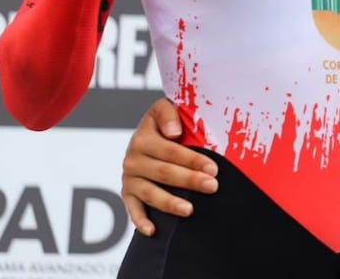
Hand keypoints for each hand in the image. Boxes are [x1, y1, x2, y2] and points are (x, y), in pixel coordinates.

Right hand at [121, 98, 217, 235]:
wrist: (148, 132)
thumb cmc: (166, 122)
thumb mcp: (164, 108)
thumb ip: (168, 114)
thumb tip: (173, 133)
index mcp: (144, 137)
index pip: (171, 151)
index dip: (192, 160)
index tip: (213, 168)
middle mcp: (133, 159)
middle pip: (163, 173)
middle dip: (189, 180)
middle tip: (212, 186)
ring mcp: (129, 178)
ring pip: (149, 193)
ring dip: (170, 203)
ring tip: (190, 210)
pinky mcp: (127, 193)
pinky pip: (132, 209)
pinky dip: (140, 221)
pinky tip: (153, 231)